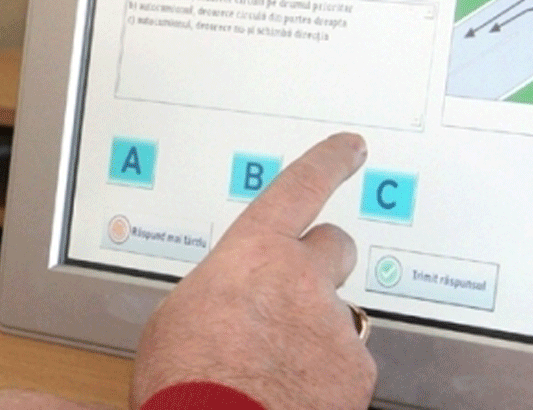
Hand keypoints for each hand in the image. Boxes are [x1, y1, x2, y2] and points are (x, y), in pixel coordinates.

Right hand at [131, 133, 376, 409]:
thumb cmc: (184, 382)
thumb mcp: (177, 319)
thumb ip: (221, 291)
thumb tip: (232, 305)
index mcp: (255, 255)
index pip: (302, 187)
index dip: (329, 162)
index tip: (350, 148)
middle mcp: (304, 279)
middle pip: (337, 247)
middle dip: (320, 264)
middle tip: (295, 295)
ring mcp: (334, 326)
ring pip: (337, 315)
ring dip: (315, 333)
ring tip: (275, 370)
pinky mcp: (355, 372)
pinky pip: (346, 366)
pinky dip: (326, 380)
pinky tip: (292, 396)